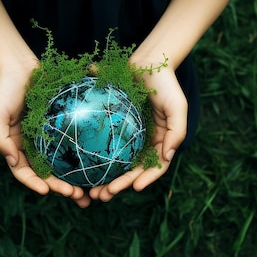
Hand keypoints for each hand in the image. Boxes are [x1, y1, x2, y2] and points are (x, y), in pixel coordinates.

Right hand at [0, 64, 91, 207]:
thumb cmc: (5, 90)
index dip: (34, 183)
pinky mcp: (63, 128)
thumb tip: (11, 159)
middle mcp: (34, 148)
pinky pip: (75, 145)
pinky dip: (85, 159)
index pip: (24, 172)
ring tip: (90, 192)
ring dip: (76, 181)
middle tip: (76, 196)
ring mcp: (49, 139)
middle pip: (48, 175)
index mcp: (17, 148)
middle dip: (60, 188)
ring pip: (64, 166)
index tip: (46, 191)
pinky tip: (100, 166)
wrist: (20, 67)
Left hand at [89, 67, 187, 201]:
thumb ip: (177, 131)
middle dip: (118, 186)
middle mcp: (144, 143)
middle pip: (131, 171)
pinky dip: (94, 158)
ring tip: (89, 191)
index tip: (132, 188)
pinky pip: (102, 145)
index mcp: (160, 142)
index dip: (145, 180)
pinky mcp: (112, 127)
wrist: (148, 61)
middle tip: (103, 196)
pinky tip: (79, 167)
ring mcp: (127, 137)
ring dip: (103, 179)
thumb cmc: (165, 83)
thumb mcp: (177, 106)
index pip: (154, 167)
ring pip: (115, 163)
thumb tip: (167, 156)